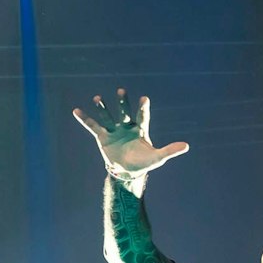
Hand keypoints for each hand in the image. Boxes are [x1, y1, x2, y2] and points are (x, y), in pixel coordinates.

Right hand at [73, 88, 189, 178]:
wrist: (127, 171)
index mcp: (140, 129)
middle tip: (121, 91)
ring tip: (98, 98)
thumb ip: (170, 150)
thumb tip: (187, 146)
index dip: (143, 108)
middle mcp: (127, 126)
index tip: (144, 98)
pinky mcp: (102, 136)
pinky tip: (76, 110)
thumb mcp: (157, 157)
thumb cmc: (144, 162)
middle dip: (122, 103)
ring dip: (103, 108)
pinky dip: (85, 119)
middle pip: (125, 113)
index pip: (142, 116)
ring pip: (108, 117)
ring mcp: (114, 130)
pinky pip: (92, 126)